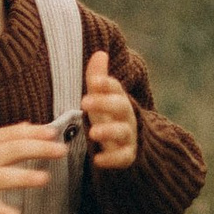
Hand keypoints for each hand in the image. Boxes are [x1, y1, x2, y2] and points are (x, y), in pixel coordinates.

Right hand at [0, 122, 66, 213]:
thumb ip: (3, 139)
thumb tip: (29, 124)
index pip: (11, 134)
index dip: (33, 132)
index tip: (53, 133)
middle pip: (13, 150)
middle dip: (39, 149)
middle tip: (61, 150)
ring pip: (4, 177)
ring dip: (25, 177)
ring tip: (45, 178)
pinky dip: (1, 212)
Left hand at [81, 50, 139, 170]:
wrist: (129, 143)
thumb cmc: (108, 116)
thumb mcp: (101, 98)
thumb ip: (98, 78)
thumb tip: (99, 53)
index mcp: (119, 99)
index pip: (115, 88)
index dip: (106, 84)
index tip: (93, 83)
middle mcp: (126, 116)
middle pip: (120, 106)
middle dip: (104, 104)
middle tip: (84, 103)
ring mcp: (128, 136)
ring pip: (122, 132)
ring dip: (108, 131)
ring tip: (92, 133)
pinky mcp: (127, 155)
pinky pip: (122, 157)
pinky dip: (111, 159)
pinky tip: (98, 160)